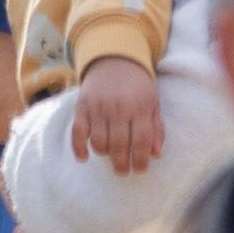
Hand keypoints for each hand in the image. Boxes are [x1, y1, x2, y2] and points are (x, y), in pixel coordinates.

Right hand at [74, 55, 163, 174]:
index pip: (141, 140)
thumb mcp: (153, 103)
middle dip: (122, 164)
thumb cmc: (137, 86)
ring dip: (104, 154)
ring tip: (111, 157)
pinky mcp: (82, 107)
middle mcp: (118, 108)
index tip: (140, 169)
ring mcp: (98, 107)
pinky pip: (77, 132)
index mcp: (139, 107)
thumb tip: (156, 154)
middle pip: (119, 145)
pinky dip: (79, 148)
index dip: (141, 159)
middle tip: (123, 172)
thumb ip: (156, 128)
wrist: (114, 60)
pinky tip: (84, 157)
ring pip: (99, 141)